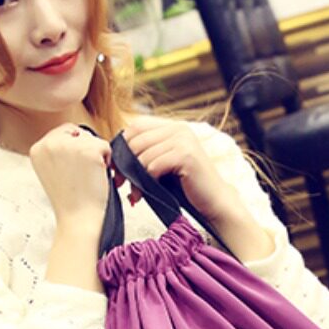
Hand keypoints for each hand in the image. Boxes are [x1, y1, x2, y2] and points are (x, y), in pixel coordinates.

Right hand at [29, 121, 112, 223]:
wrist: (77, 219)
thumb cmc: (69, 200)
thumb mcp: (51, 171)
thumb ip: (56, 152)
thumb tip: (74, 134)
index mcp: (37, 148)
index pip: (63, 132)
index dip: (74, 149)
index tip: (73, 169)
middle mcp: (49, 143)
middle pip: (78, 132)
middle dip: (85, 150)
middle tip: (81, 174)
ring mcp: (68, 145)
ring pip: (92, 139)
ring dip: (96, 156)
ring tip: (87, 177)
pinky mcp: (88, 150)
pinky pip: (105, 146)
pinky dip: (106, 161)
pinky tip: (96, 176)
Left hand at [117, 119, 239, 222]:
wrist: (214, 202)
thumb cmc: (186, 187)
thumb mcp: (163, 164)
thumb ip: (146, 152)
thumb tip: (114, 153)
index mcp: (173, 127)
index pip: (136, 126)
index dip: (122, 146)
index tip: (115, 167)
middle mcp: (179, 129)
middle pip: (136, 140)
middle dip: (124, 164)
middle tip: (121, 183)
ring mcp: (184, 140)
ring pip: (142, 155)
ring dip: (135, 178)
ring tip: (136, 194)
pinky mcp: (186, 155)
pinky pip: (153, 166)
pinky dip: (148, 181)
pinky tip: (149, 192)